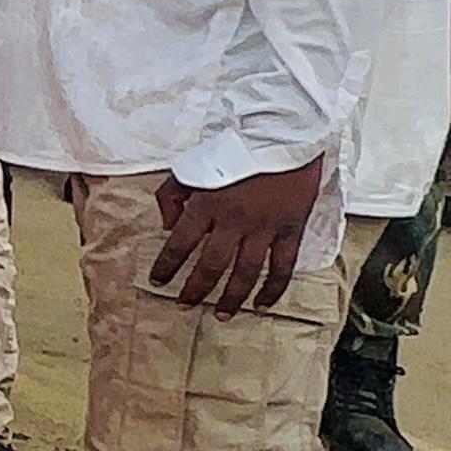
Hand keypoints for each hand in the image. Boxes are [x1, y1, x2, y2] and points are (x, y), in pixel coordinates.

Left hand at [149, 160, 325, 315]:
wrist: (284, 135)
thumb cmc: (234, 149)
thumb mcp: (191, 165)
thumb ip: (171, 195)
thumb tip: (166, 226)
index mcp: (207, 203)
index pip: (179, 243)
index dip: (166, 266)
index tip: (158, 281)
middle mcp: (234, 220)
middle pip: (211, 266)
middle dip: (195, 290)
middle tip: (184, 306)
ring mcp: (265, 227)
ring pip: (246, 273)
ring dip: (232, 298)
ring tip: (222, 316)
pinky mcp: (291, 229)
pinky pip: (282, 267)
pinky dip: (273, 289)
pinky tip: (262, 305)